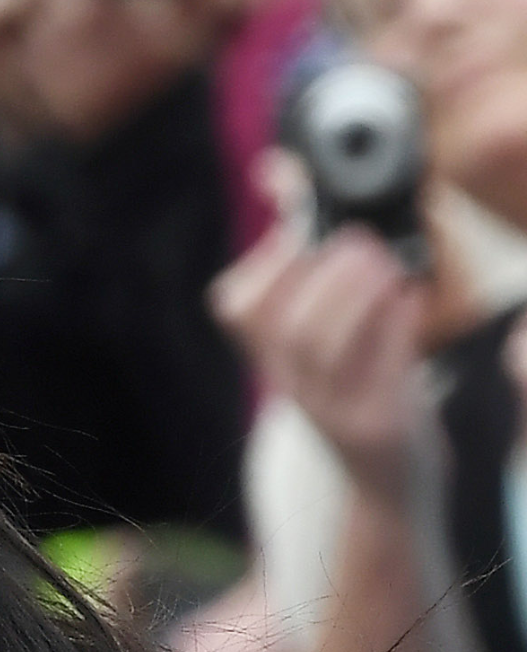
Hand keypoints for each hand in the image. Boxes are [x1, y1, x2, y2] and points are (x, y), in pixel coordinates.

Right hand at [212, 181, 429, 497]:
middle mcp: (291, 384)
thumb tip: (277, 172)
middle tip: (361, 241)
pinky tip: (412, 300)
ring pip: (325, 348)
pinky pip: (384, 371)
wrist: (385, 479)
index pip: (237, 306)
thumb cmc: (357, 381)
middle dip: (324, 272)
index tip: (306, 232)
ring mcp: (333, 409)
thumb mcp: (319, 327)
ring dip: (359, 295)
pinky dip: (399, 326)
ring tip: (388, 266)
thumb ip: (301, 252)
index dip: (271, 262)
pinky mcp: (379, 425)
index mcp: (269, 356)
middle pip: (286, 325)